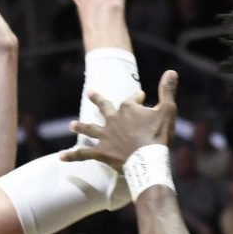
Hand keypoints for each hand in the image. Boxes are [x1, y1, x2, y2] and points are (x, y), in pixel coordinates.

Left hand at [62, 71, 177, 170]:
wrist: (148, 161)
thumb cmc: (159, 137)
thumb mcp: (168, 111)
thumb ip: (168, 91)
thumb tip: (171, 72)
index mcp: (128, 109)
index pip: (131, 99)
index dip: (137, 98)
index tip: (142, 97)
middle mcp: (113, 119)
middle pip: (104, 107)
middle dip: (97, 99)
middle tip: (89, 93)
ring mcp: (105, 136)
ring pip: (89, 128)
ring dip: (80, 126)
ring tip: (71, 125)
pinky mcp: (101, 152)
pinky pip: (83, 153)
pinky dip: (72, 155)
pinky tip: (61, 157)